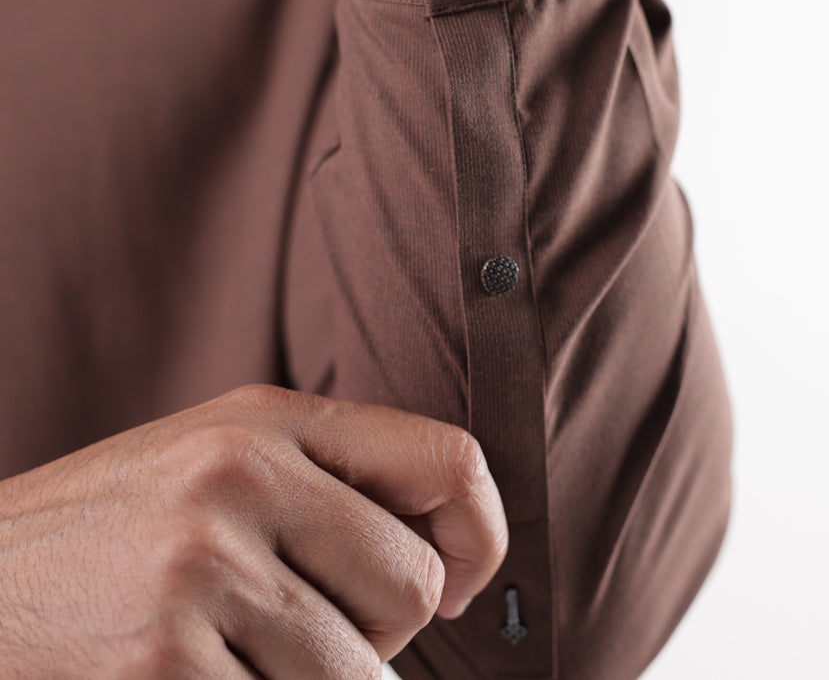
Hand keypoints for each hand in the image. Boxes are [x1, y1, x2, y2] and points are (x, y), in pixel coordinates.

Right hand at [0, 384, 506, 677]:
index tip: (457, 581)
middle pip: (412, 586)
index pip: (448, 457)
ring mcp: (199, 574)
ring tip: (227, 656)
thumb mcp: (207, 466)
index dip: (480, 532)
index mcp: (261, 419)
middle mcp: (238, 479)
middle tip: (293, 631)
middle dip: (374, 634)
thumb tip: (455, 567)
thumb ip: (322, 486)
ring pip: (356, 676)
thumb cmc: (103, 542)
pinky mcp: (165, 669)